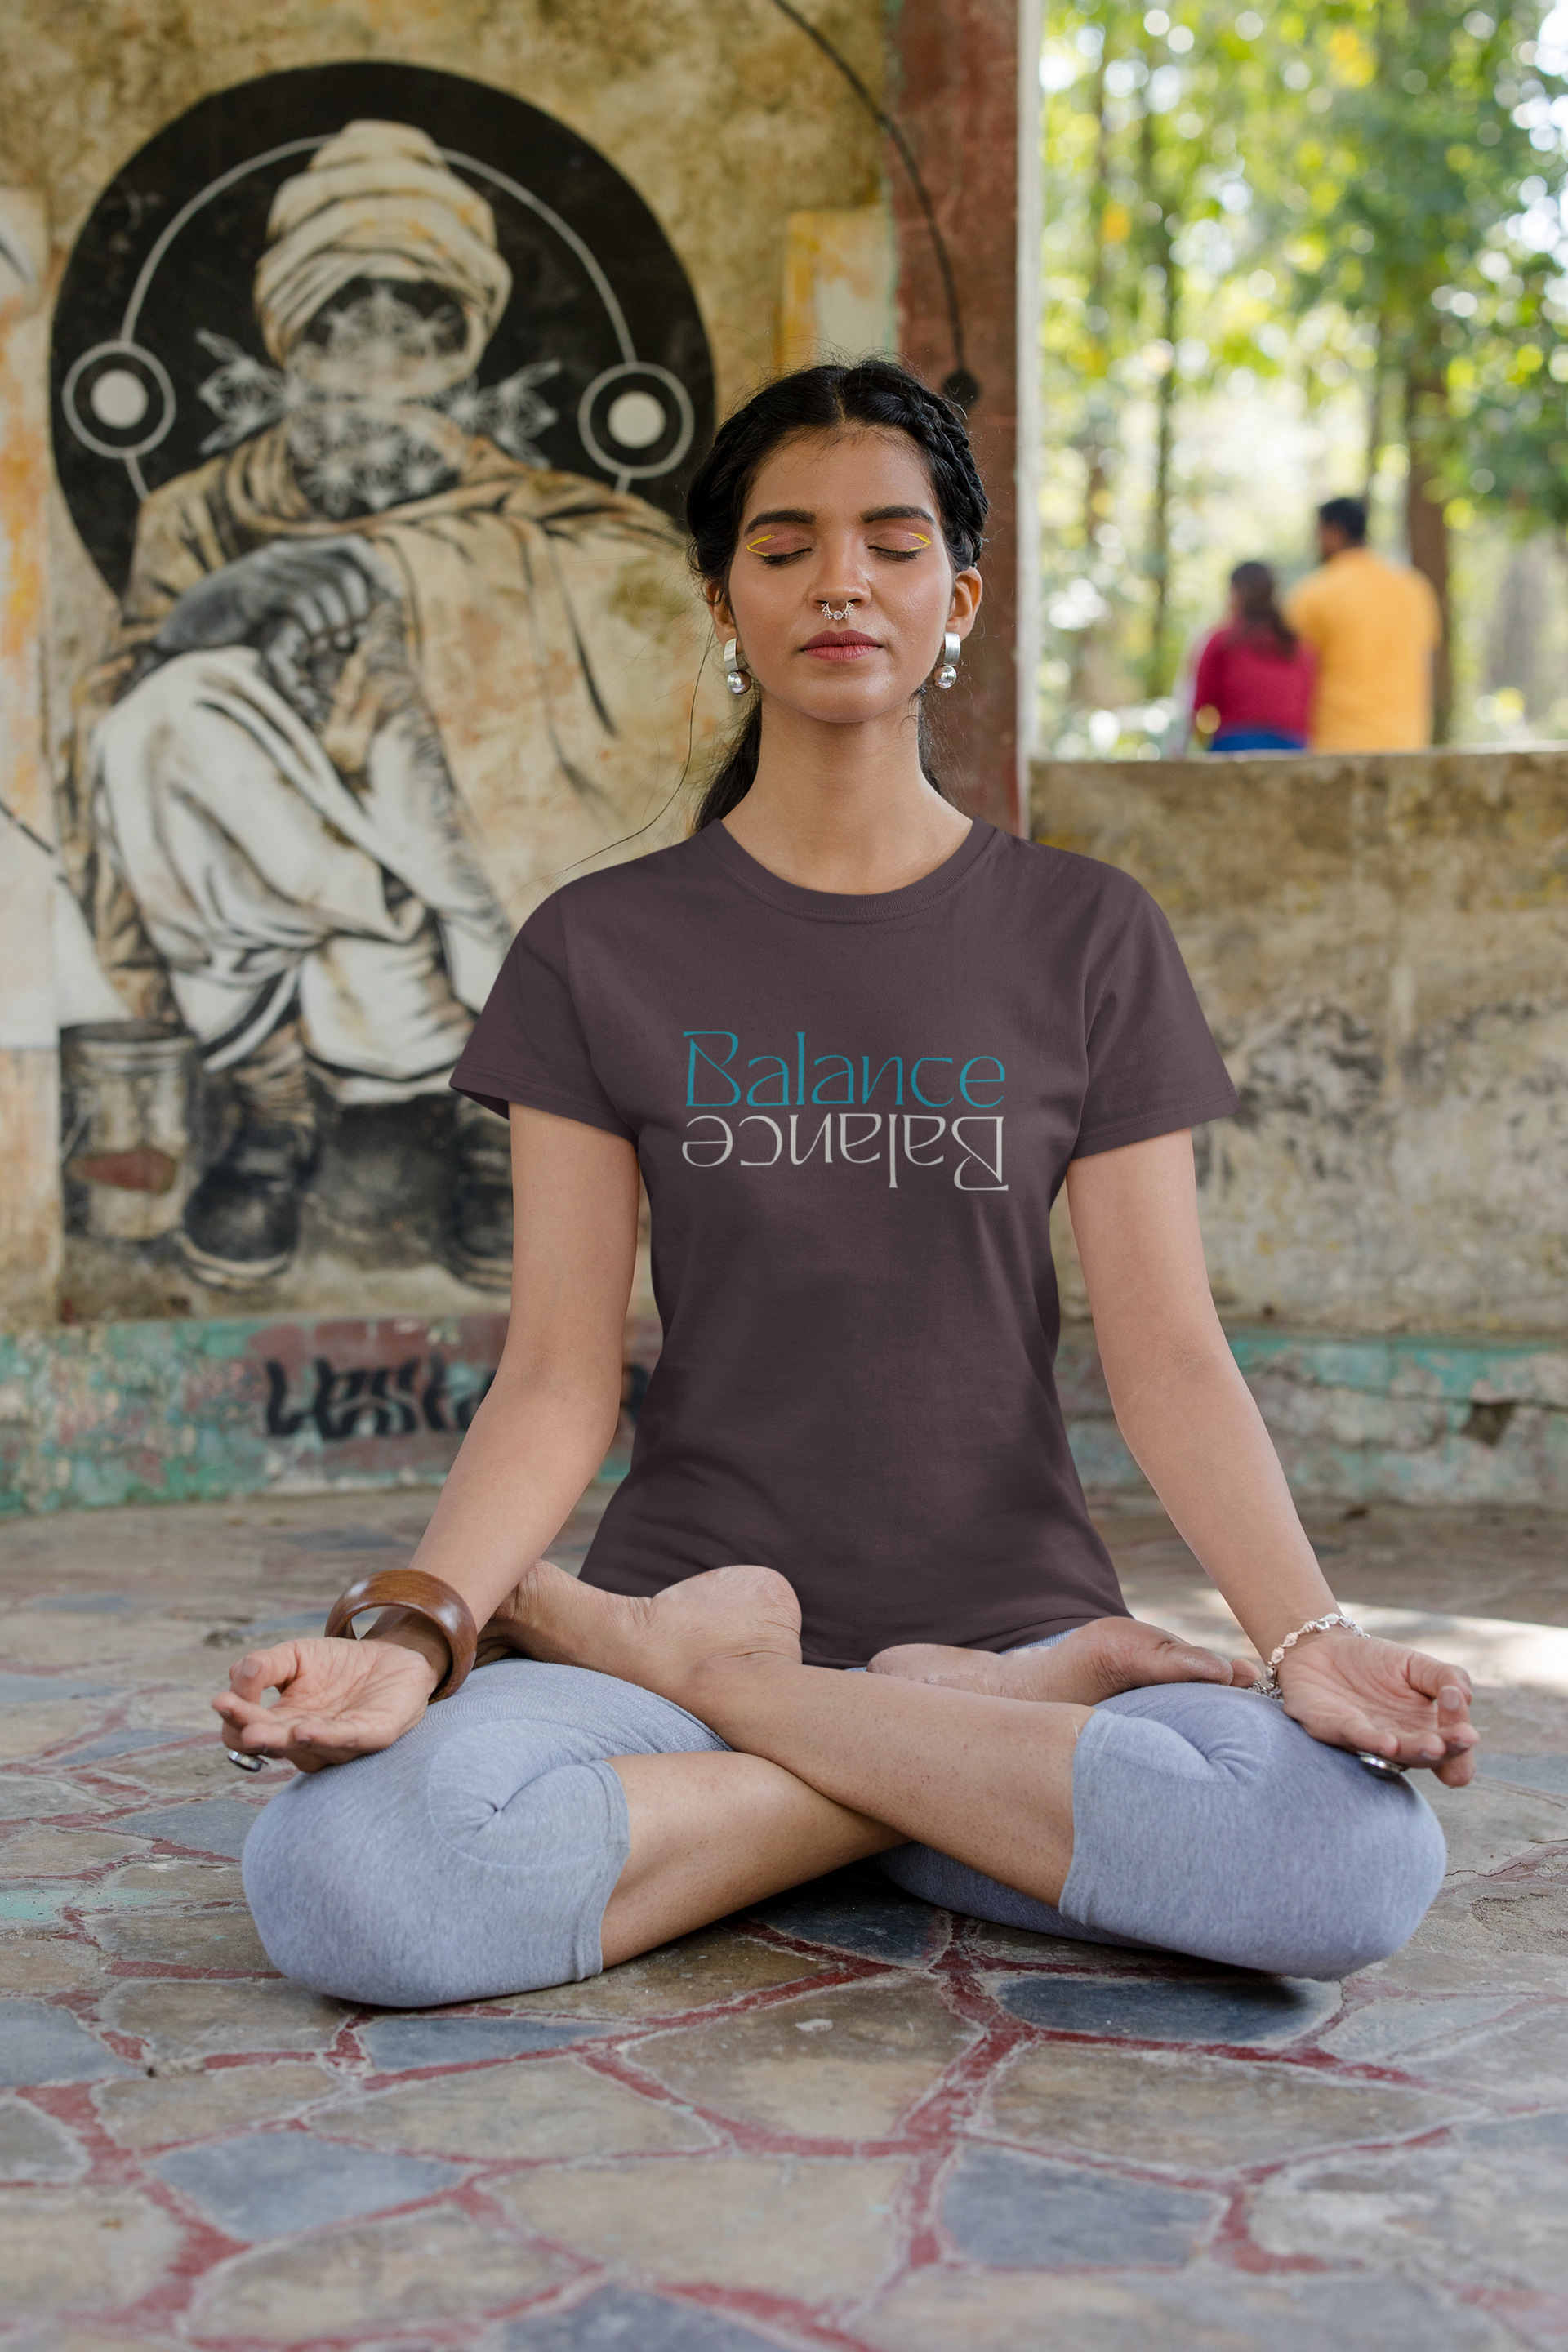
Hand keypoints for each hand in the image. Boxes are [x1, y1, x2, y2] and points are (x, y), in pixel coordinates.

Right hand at [153, 538, 396, 723]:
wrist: (187, 634)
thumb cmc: (237, 630)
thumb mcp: (281, 613)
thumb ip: (314, 606)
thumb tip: (361, 621)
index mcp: (293, 556)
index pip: (350, 548)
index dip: (377, 569)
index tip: (395, 597)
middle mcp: (282, 557)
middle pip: (346, 572)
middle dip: (360, 607)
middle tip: (354, 637)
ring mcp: (265, 572)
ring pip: (327, 588)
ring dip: (339, 622)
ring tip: (335, 645)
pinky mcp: (251, 593)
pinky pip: (300, 602)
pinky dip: (316, 625)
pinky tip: (313, 644)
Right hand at [211, 1635, 437, 1773]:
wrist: (392, 1658)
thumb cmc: (337, 1665)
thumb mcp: (295, 1655)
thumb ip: (264, 1665)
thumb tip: (236, 1675)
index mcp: (283, 1724)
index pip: (250, 1729)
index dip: (235, 1719)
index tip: (221, 1700)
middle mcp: (307, 1742)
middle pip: (275, 1746)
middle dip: (256, 1736)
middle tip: (242, 1728)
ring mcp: (341, 1743)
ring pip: (309, 1751)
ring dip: (287, 1742)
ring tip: (264, 1733)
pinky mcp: (373, 1736)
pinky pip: (348, 1740)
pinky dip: (326, 1738)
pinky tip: (305, 1729)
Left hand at [1277, 1630, 1476, 1786]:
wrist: (1321, 1649)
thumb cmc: (1373, 1664)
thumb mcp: (1415, 1665)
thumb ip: (1446, 1677)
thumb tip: (1464, 1695)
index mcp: (1425, 1732)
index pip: (1455, 1751)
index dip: (1462, 1737)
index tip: (1459, 1702)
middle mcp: (1399, 1745)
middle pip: (1431, 1758)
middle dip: (1448, 1750)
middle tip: (1462, 1737)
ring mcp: (1367, 1741)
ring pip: (1396, 1755)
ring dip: (1415, 1751)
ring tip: (1433, 1745)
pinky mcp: (1332, 1728)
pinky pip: (1355, 1738)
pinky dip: (1372, 1741)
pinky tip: (1389, 1742)